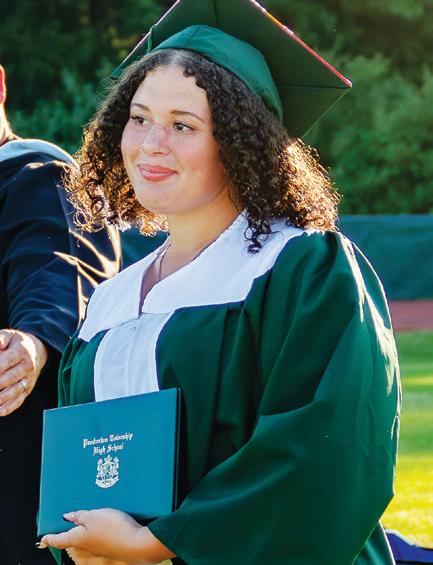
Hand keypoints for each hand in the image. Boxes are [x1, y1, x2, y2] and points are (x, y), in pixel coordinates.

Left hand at [0, 329, 47, 415]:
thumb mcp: (10, 335)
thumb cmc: (18, 343)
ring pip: (14, 391)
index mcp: (21, 351)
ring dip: (0, 398)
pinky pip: (19, 401)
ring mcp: (29, 379)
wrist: (37, 350)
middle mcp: (27, 366)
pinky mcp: (28, 389)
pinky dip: (8, 407)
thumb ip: (0, 339)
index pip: (5, 362)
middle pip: (9, 378)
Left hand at [40, 508, 173, 563]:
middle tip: (69, 523)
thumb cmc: (115, 530)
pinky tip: (106, 525)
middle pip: (73, 541)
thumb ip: (80, 516)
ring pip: (87, 541)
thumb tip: (68, 517)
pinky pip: (100, 542)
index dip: (50, 538)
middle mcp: (88, 546)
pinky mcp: (112, 547)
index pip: (60, 539)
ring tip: (89, 521)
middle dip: (70, 534)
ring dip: (85, 534)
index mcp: (79, 538)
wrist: (137, 544)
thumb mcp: (95, 516)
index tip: (43, 539)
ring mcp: (100, 548)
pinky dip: (98, 535)